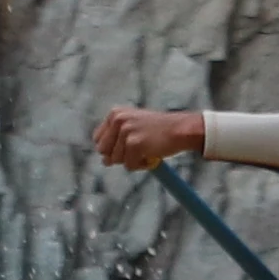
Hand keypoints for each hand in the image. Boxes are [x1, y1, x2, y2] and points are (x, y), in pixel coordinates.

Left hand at [94, 109, 209, 172]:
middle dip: (118, 155)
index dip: (111, 147)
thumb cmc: (159, 129)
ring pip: (116, 160)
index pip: (98, 139)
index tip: (125, 147)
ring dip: (132, 160)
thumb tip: (104, 161)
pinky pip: (129, 166)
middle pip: (103, 151)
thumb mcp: (134, 124)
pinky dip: (140, 165)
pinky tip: (151, 155)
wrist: (180, 129)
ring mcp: (126, 132)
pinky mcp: (134, 144)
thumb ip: (117, 138)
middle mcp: (118, 120)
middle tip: (137, 150)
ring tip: (146, 150)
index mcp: (115, 113)